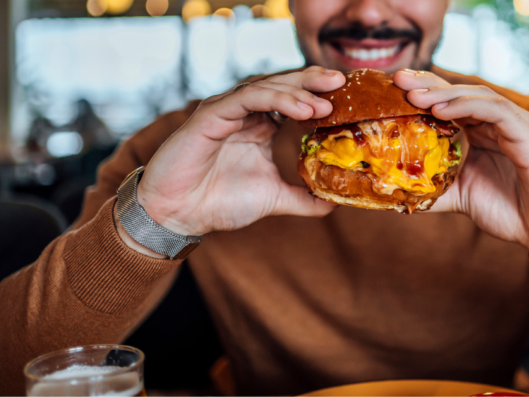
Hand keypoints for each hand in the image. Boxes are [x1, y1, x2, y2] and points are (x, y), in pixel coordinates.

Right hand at [130, 67, 344, 238]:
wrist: (179, 215)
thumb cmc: (218, 202)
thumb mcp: (274, 199)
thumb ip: (303, 199)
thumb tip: (334, 203)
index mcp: (259, 126)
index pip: (294, 100)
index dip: (319, 94)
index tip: (349, 98)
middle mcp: (244, 113)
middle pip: (284, 85)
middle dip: (313, 81)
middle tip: (342, 82)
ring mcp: (227, 110)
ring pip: (267, 87)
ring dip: (298, 90)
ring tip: (325, 100)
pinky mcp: (211, 115)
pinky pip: (246, 98)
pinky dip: (275, 99)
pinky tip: (301, 108)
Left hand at [395, 70, 528, 263]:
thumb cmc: (510, 212)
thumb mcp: (460, 198)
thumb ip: (434, 190)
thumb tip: (396, 193)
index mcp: (484, 132)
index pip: (451, 103)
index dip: (423, 93)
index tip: (393, 89)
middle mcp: (500, 123)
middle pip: (461, 93)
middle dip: (428, 84)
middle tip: (398, 80)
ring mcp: (517, 125)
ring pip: (477, 96)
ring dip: (444, 93)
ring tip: (415, 96)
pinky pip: (496, 111)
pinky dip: (467, 106)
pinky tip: (441, 110)